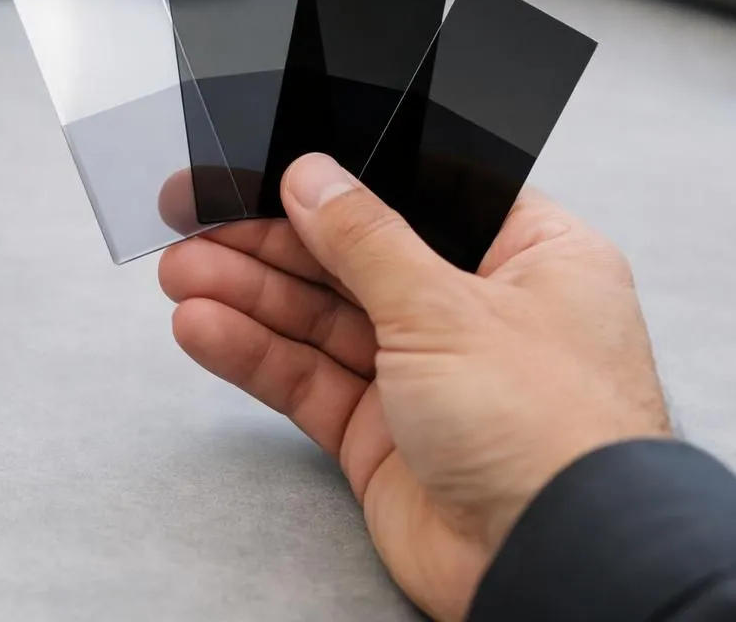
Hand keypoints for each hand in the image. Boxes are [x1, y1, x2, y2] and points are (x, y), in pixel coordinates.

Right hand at [159, 154, 669, 621]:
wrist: (554, 564)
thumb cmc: (551, 431)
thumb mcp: (446, 305)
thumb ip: (365, 239)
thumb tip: (311, 178)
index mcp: (528, 259)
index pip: (418, 199)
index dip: (339, 185)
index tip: (265, 171)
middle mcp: (478, 313)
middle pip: (354, 259)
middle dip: (269, 243)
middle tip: (196, 224)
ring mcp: (426, 378)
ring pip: (320, 321)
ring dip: (248, 296)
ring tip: (181, 274)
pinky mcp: (382, 436)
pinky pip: (307, 380)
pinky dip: (254, 355)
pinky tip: (205, 328)